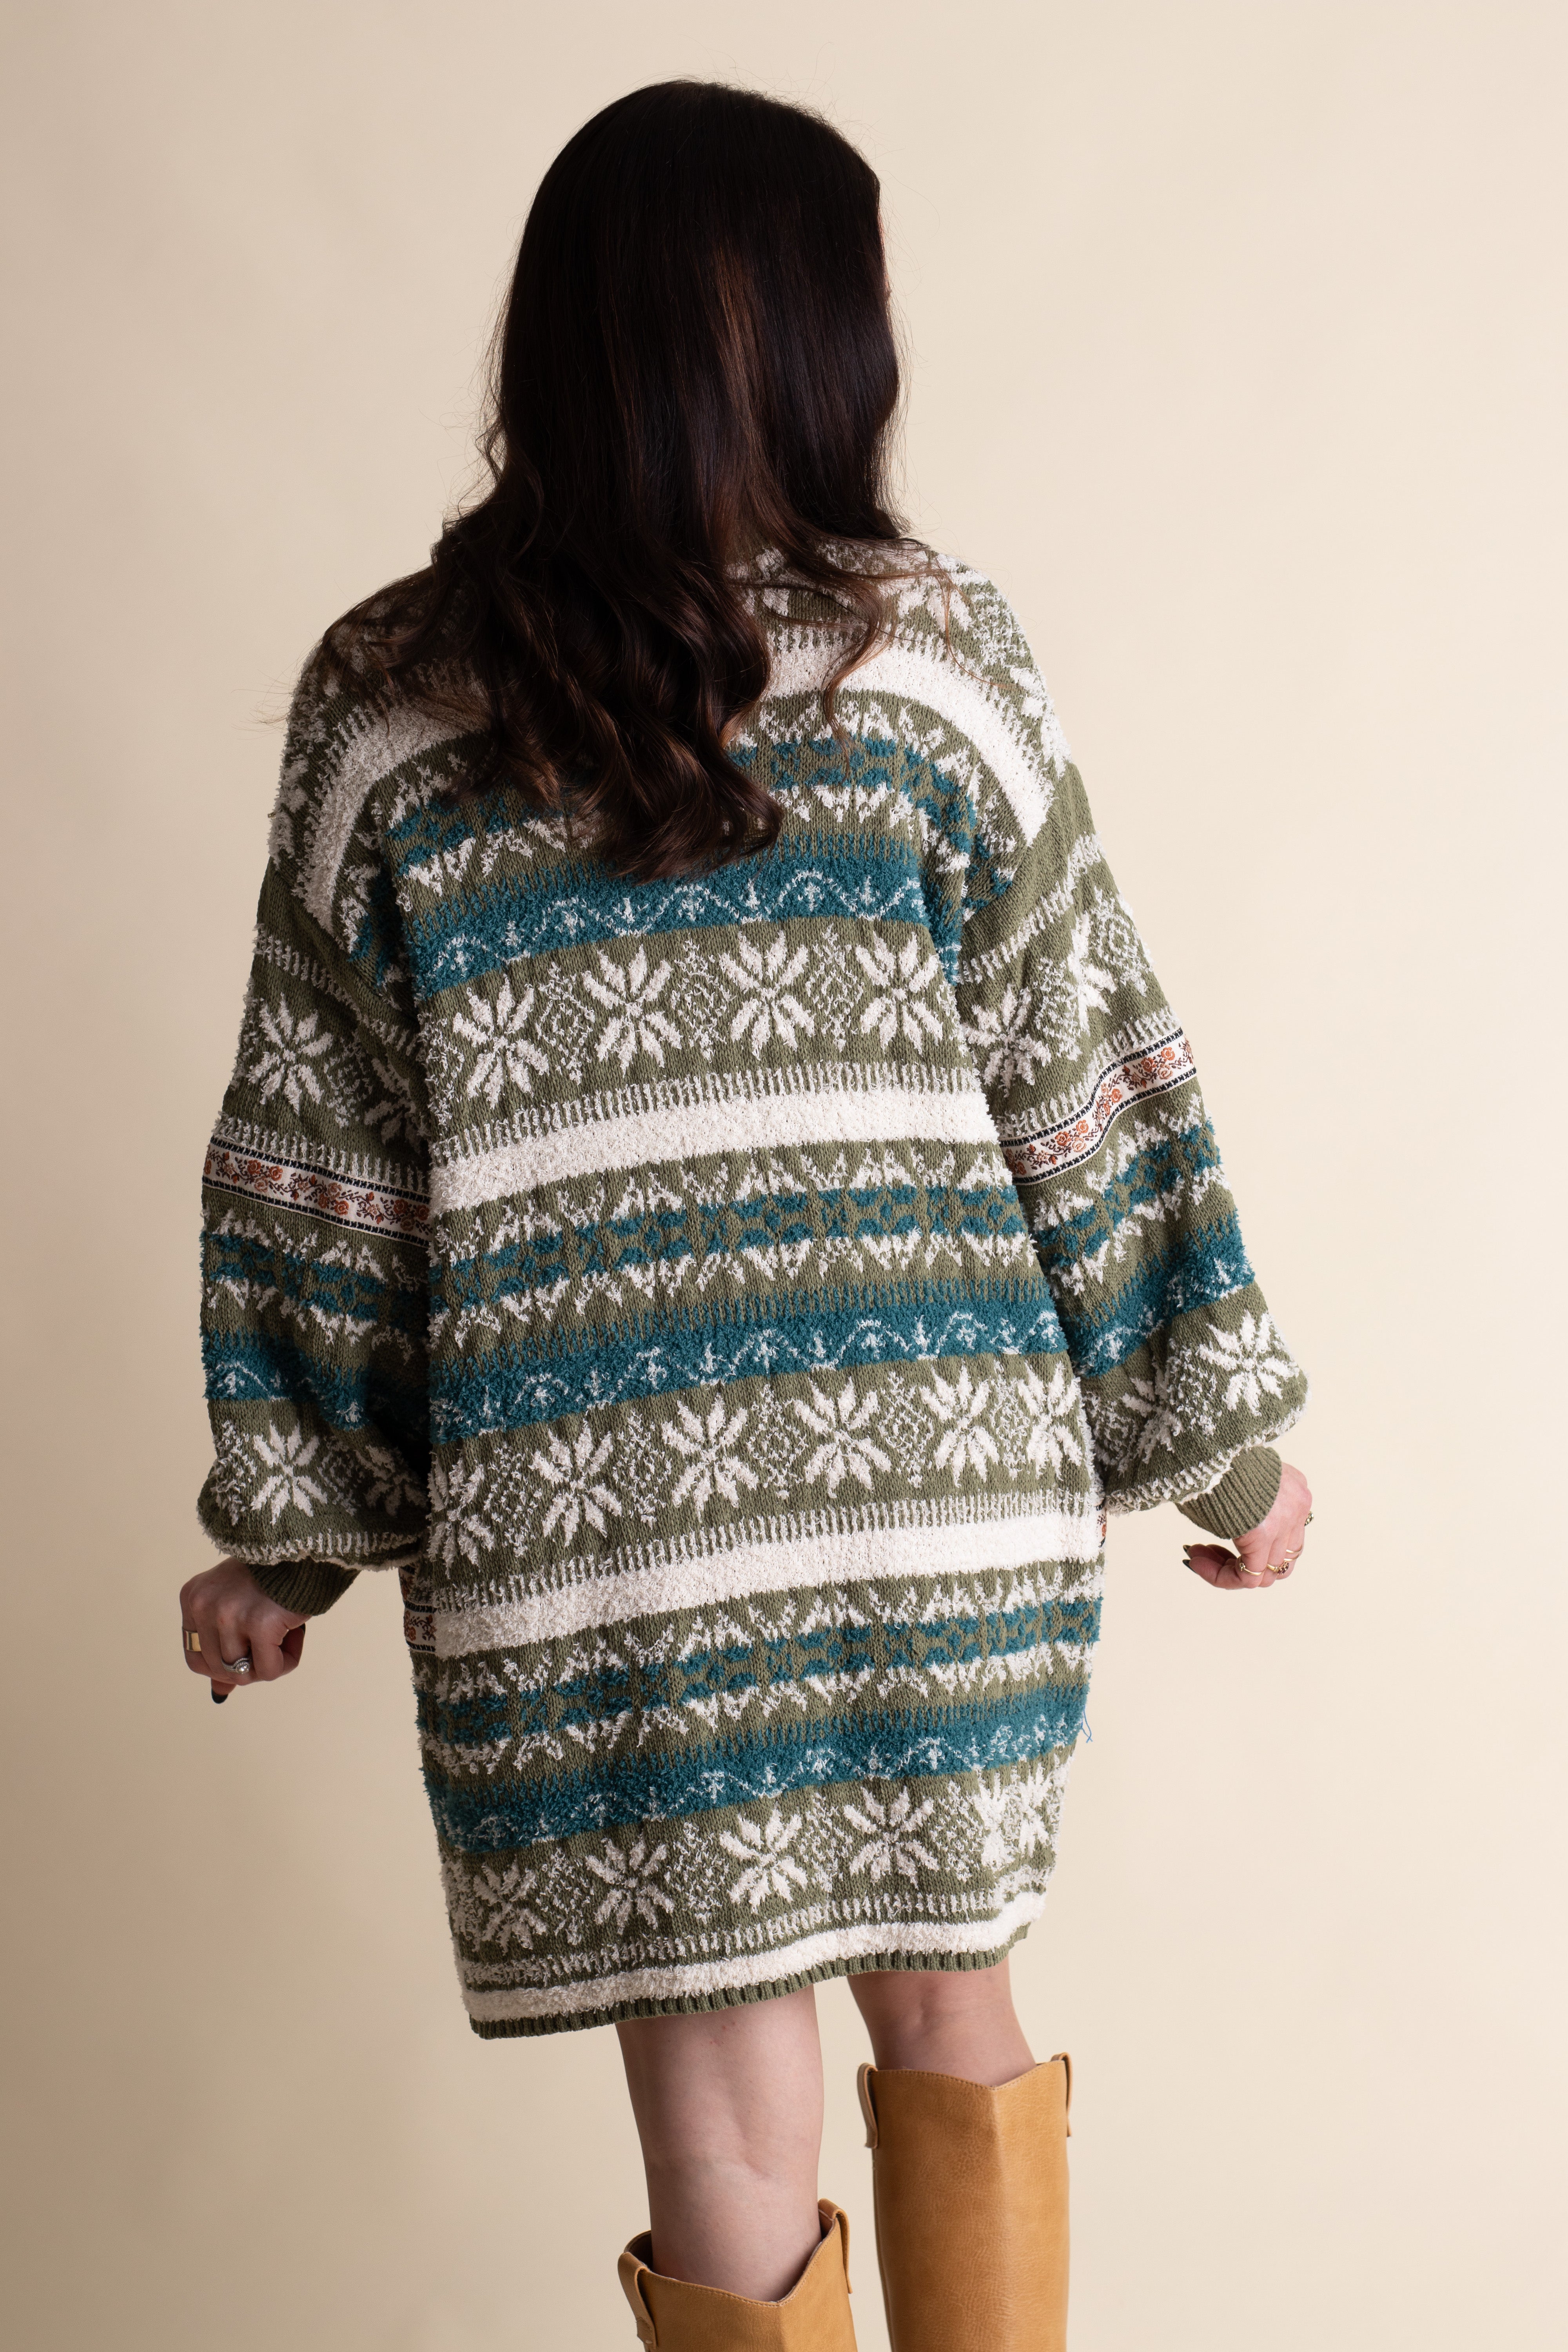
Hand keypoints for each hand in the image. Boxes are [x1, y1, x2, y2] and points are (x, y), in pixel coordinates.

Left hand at [179, 1559, 306, 1699]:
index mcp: (193, 1598)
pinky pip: (270, 1670)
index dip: (224, 1667)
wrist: (303, 1546)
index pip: (196, 1659)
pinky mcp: (258, 1623)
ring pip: (243, 1674)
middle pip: (220, 1670)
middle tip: (274, 1641)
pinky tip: (296, 1633)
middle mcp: (204, 1606)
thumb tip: (220, 1693)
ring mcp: (228, 1615)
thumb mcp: (238, 1605)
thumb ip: (225, 1647)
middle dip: (251, 1665)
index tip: (249, 1653)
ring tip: (287, 1633)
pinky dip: (288, 1660)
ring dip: (271, 1662)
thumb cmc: (272, 1575)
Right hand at [1184, 1462, 1312, 1590]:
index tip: (1217, 1536)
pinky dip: (1222, 1577)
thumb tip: (1225, 1527)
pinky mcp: (1266, 1534)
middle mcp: (1298, 1506)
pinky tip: (1197, 1561)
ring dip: (1228, 1571)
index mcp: (1293, 1489)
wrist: (1210, 1443)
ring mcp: (1287, 1521)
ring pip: (1266, 1572)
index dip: (1250, 1546)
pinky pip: (1249, 1577)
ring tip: (1198, 1556)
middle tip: (1207, 1551)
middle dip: (1243, 1562)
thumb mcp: (1237, 1480)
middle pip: (1280, 1557)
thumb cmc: (1212, 1455)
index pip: (1284, 1536)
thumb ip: (1245, 1508)